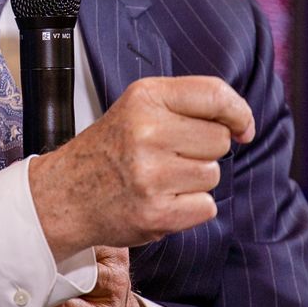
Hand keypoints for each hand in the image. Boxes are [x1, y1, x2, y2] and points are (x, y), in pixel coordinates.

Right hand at [29, 76, 255, 258]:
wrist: (64, 195)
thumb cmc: (110, 150)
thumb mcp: (139, 108)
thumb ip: (189, 104)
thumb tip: (243, 126)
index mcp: (145, 98)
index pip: (215, 94)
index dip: (238, 113)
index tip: (242, 127)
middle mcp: (146, 132)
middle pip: (219, 139)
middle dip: (203, 150)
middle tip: (168, 156)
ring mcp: (150, 175)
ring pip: (212, 174)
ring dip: (194, 181)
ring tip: (159, 179)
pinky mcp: (156, 212)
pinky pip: (206, 206)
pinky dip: (190, 208)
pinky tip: (161, 200)